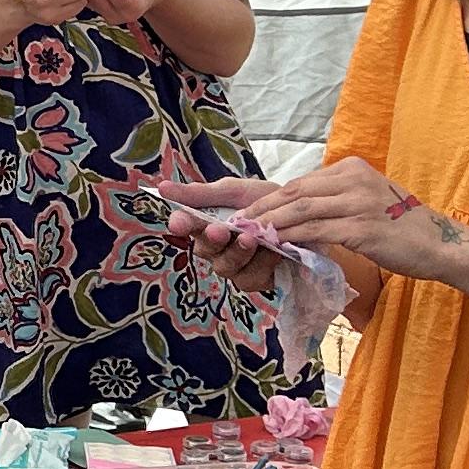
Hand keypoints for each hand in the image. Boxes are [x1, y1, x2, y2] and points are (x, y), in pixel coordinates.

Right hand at [157, 188, 282, 295]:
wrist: (306, 214)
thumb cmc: (267, 200)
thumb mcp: (235, 191)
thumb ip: (201, 193)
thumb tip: (162, 187)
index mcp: (207, 223)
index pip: (186, 226)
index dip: (181, 225)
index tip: (178, 221)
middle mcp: (217, 248)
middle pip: (203, 250)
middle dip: (211, 240)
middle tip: (220, 230)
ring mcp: (235, 266)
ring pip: (225, 267)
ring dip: (237, 253)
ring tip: (251, 239)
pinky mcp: (255, 280)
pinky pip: (248, 278)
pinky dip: (261, 264)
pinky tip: (274, 251)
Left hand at [164, 160, 423, 270]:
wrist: (443, 245)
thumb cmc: (403, 232)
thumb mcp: (366, 205)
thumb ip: (333, 203)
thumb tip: (295, 212)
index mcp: (350, 170)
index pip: (297, 183)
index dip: (265, 198)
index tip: (240, 211)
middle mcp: (352, 178)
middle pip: (292, 192)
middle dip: (257, 208)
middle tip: (229, 223)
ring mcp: (359, 200)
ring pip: (300, 209)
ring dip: (267, 223)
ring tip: (242, 235)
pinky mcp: (364, 226)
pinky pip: (317, 230)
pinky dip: (291, 237)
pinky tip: (272, 246)